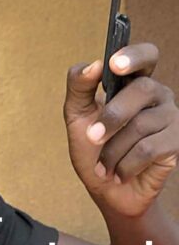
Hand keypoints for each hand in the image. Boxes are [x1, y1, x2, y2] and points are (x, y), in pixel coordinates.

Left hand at [64, 43, 178, 216]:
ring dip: (112, 149)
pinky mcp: (175, 143)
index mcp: (132, 81)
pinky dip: (125, 164)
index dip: (133, 56)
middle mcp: (156, 94)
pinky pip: (149, 149)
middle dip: (111, 116)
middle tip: (91, 137)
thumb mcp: (76, 114)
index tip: (113, 64)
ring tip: (103, 164)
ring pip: (141, 124)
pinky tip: (118, 171)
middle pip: (141, 89)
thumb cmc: (91, 146)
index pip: (146, 56)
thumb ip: (79, 85)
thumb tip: (93, 65)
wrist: (105, 188)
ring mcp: (169, 117)